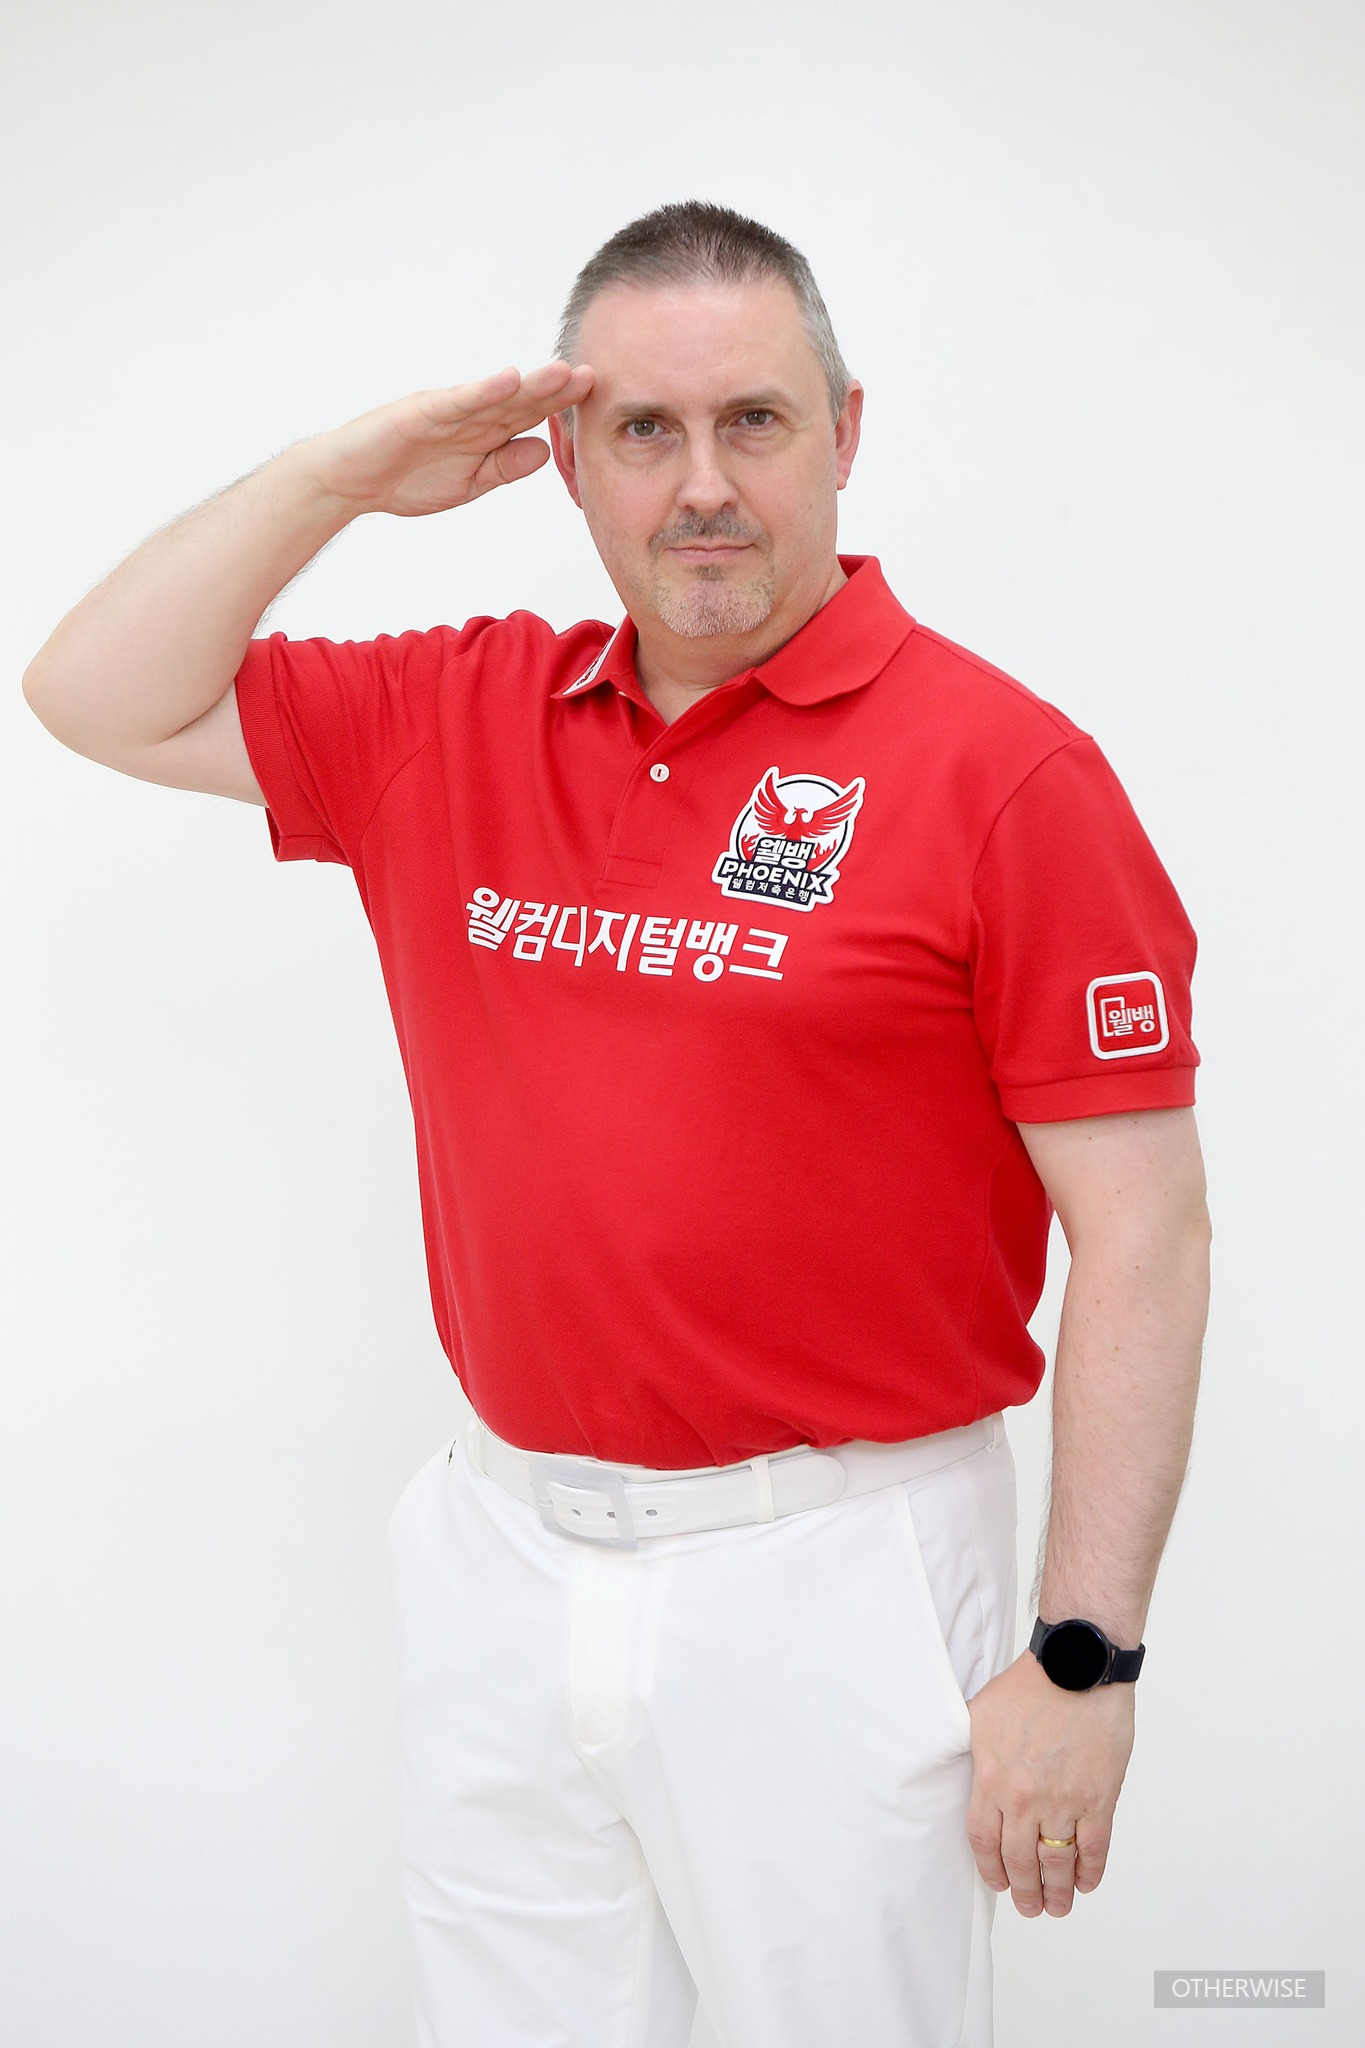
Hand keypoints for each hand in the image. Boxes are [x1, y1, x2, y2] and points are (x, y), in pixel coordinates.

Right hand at [296, 360, 595, 518]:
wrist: (351, 481)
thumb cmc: (405, 479)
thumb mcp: (469, 483)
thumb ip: (504, 467)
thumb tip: (544, 453)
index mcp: (483, 432)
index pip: (531, 417)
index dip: (563, 408)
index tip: (600, 400)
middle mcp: (470, 414)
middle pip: (521, 400)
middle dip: (557, 389)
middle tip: (595, 376)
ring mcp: (447, 410)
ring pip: (496, 395)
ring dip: (530, 383)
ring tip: (563, 373)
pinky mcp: (421, 412)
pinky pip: (457, 401)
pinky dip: (483, 391)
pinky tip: (508, 381)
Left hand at [965, 1649, 1134, 1917]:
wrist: (1077, 1667)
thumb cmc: (1030, 1684)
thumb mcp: (980, 1714)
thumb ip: (974, 1752)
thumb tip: (968, 1773)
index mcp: (992, 1780)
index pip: (984, 1841)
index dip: (991, 1869)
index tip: (998, 1883)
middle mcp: (1025, 1799)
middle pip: (1020, 1861)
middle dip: (1024, 1891)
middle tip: (1029, 1906)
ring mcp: (1064, 1802)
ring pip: (1057, 1863)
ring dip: (1057, 1892)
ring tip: (1056, 1907)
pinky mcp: (1098, 1799)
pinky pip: (1093, 1848)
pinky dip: (1090, 1872)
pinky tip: (1085, 1883)